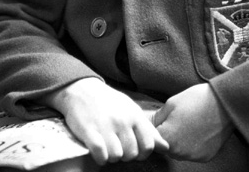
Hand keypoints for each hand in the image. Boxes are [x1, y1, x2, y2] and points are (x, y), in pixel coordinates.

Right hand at [41, 78, 168, 164]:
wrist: (82, 89)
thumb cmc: (109, 102)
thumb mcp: (131, 110)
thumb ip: (148, 129)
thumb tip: (165, 147)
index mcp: (134, 115)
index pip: (148, 144)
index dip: (143, 153)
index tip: (135, 150)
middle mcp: (122, 121)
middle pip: (132, 154)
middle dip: (125, 155)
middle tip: (118, 146)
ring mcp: (106, 126)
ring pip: (117, 157)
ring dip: (111, 156)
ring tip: (107, 146)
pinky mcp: (90, 132)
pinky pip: (101, 155)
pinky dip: (100, 158)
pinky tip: (98, 150)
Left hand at [153, 83, 233, 161]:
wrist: (224, 103)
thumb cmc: (197, 99)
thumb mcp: (172, 102)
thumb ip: (157, 117)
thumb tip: (149, 125)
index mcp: (167, 137)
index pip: (153, 139)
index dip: (157, 127)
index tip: (164, 119)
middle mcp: (178, 152)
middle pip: (167, 146)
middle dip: (169, 134)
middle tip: (180, 119)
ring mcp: (193, 156)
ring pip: (180, 150)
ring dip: (181, 140)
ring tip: (191, 123)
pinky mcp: (205, 157)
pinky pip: (193, 152)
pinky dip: (194, 144)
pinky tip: (200, 129)